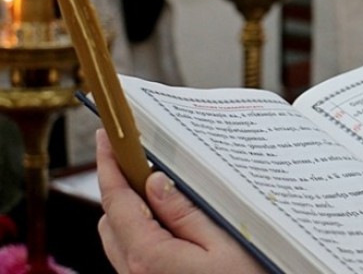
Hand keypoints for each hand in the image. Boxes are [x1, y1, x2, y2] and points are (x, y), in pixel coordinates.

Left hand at [96, 129, 265, 273]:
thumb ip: (184, 213)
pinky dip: (138, 228)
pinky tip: (167, 219)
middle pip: (110, 218)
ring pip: (117, 236)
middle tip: (138, 157)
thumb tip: (154, 182)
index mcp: (148, 256)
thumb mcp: (221, 243)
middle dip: (119, 184)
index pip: (116, 200)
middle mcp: (134, 272)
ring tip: (155, 186)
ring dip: (128, 208)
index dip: (108, 165)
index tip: (105, 137)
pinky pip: (130, 252)